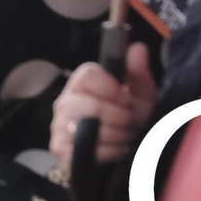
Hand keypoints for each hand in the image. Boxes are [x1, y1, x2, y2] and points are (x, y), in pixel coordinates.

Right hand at [50, 43, 155, 170]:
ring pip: (90, 129)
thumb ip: (138, 73)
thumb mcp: (141, 95)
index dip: (112, 89)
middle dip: (119, 118)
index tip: (126, 99)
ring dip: (117, 136)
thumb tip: (138, 48)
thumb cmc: (130, 119)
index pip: (88, 74)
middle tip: (128, 122)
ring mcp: (59, 126)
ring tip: (124, 136)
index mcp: (81, 83)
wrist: (123, 152)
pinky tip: (115, 149)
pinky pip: (88, 150)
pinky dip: (109, 152)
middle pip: (90, 106)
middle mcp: (64, 102)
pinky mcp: (59, 149)